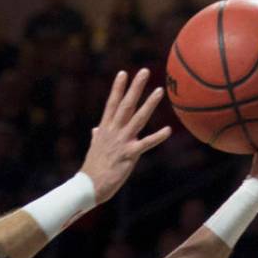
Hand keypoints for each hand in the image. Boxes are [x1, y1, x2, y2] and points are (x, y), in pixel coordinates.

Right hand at [80, 69, 171, 202]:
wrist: (88, 186)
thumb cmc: (92, 169)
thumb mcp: (94, 148)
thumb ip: (97, 136)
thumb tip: (95, 129)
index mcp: (104, 129)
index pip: (111, 104)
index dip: (117, 88)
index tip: (123, 73)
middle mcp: (113, 132)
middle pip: (125, 105)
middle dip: (134, 88)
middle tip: (143, 71)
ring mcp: (121, 142)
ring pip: (137, 118)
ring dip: (149, 104)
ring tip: (159, 90)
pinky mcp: (129, 154)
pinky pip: (146, 143)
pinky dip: (158, 136)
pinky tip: (168, 130)